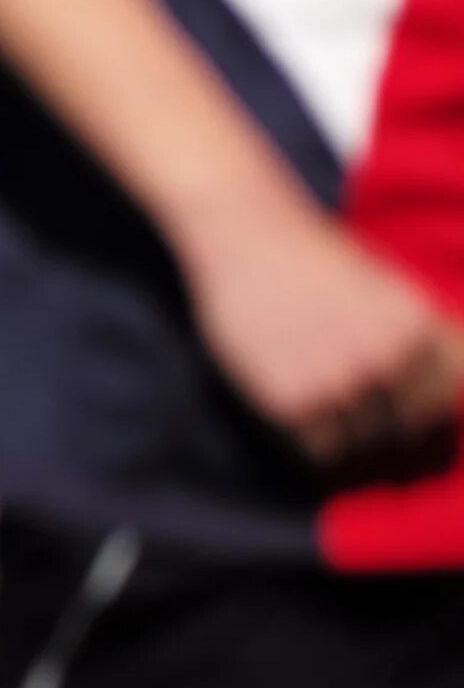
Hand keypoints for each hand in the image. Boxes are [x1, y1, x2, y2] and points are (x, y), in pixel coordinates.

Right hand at [184, 200, 463, 467]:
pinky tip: (294, 408)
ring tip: (319, 404)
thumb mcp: (389, 289)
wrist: (245, 236)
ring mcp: (341, 383)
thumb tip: (447, 392)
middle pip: (405, 429)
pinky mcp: (293, 402)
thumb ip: (420, 337)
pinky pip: (319, 450)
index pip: (444, 400)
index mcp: (419, 330)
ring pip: (361, 444)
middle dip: (383, 425)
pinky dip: (310, 440)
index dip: (422, 407)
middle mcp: (388, 359)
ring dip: (344, 434)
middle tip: (353, 409)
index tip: (400, 406)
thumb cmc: (314, 259)